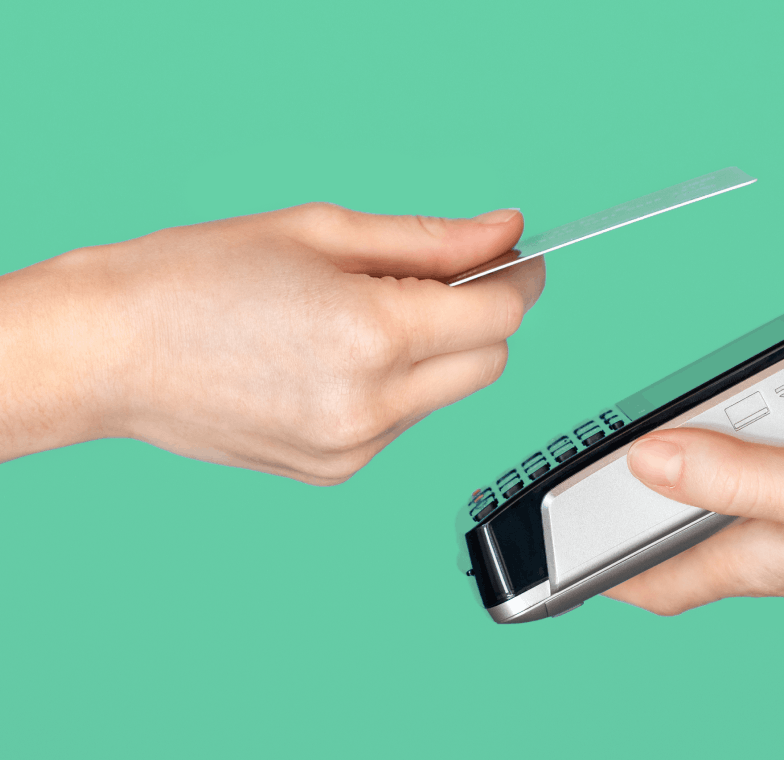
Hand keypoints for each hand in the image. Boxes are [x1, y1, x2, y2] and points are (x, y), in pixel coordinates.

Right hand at [0, 204, 542, 482]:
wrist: (108, 350)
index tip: (519, 255)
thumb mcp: (323, 231)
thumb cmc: (195, 277)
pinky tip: (335, 355)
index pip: (501, 314)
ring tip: (360, 312)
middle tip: (444, 274)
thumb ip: (432, 239)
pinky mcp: (335, 472)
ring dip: (434, 351)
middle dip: (483, 314)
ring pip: (446, 394)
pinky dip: (395, 386)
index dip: (521, 278)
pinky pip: (402, 422)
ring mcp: (353, 448)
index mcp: (371, 334)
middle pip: (489, 361)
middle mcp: (371, 405)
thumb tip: (506, 233)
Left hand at [610, 429, 783, 749]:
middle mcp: (782, 546)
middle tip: (597, 472)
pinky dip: (761, 445)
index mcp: (762, 558)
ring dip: (696, 474)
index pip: (655, 582)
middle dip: (635, 517)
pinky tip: (770, 412)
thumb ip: (733, 476)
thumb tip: (642, 464)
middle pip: (685, 543)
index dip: (597, 569)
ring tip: (664, 435)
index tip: (550, 548)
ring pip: (736, 503)